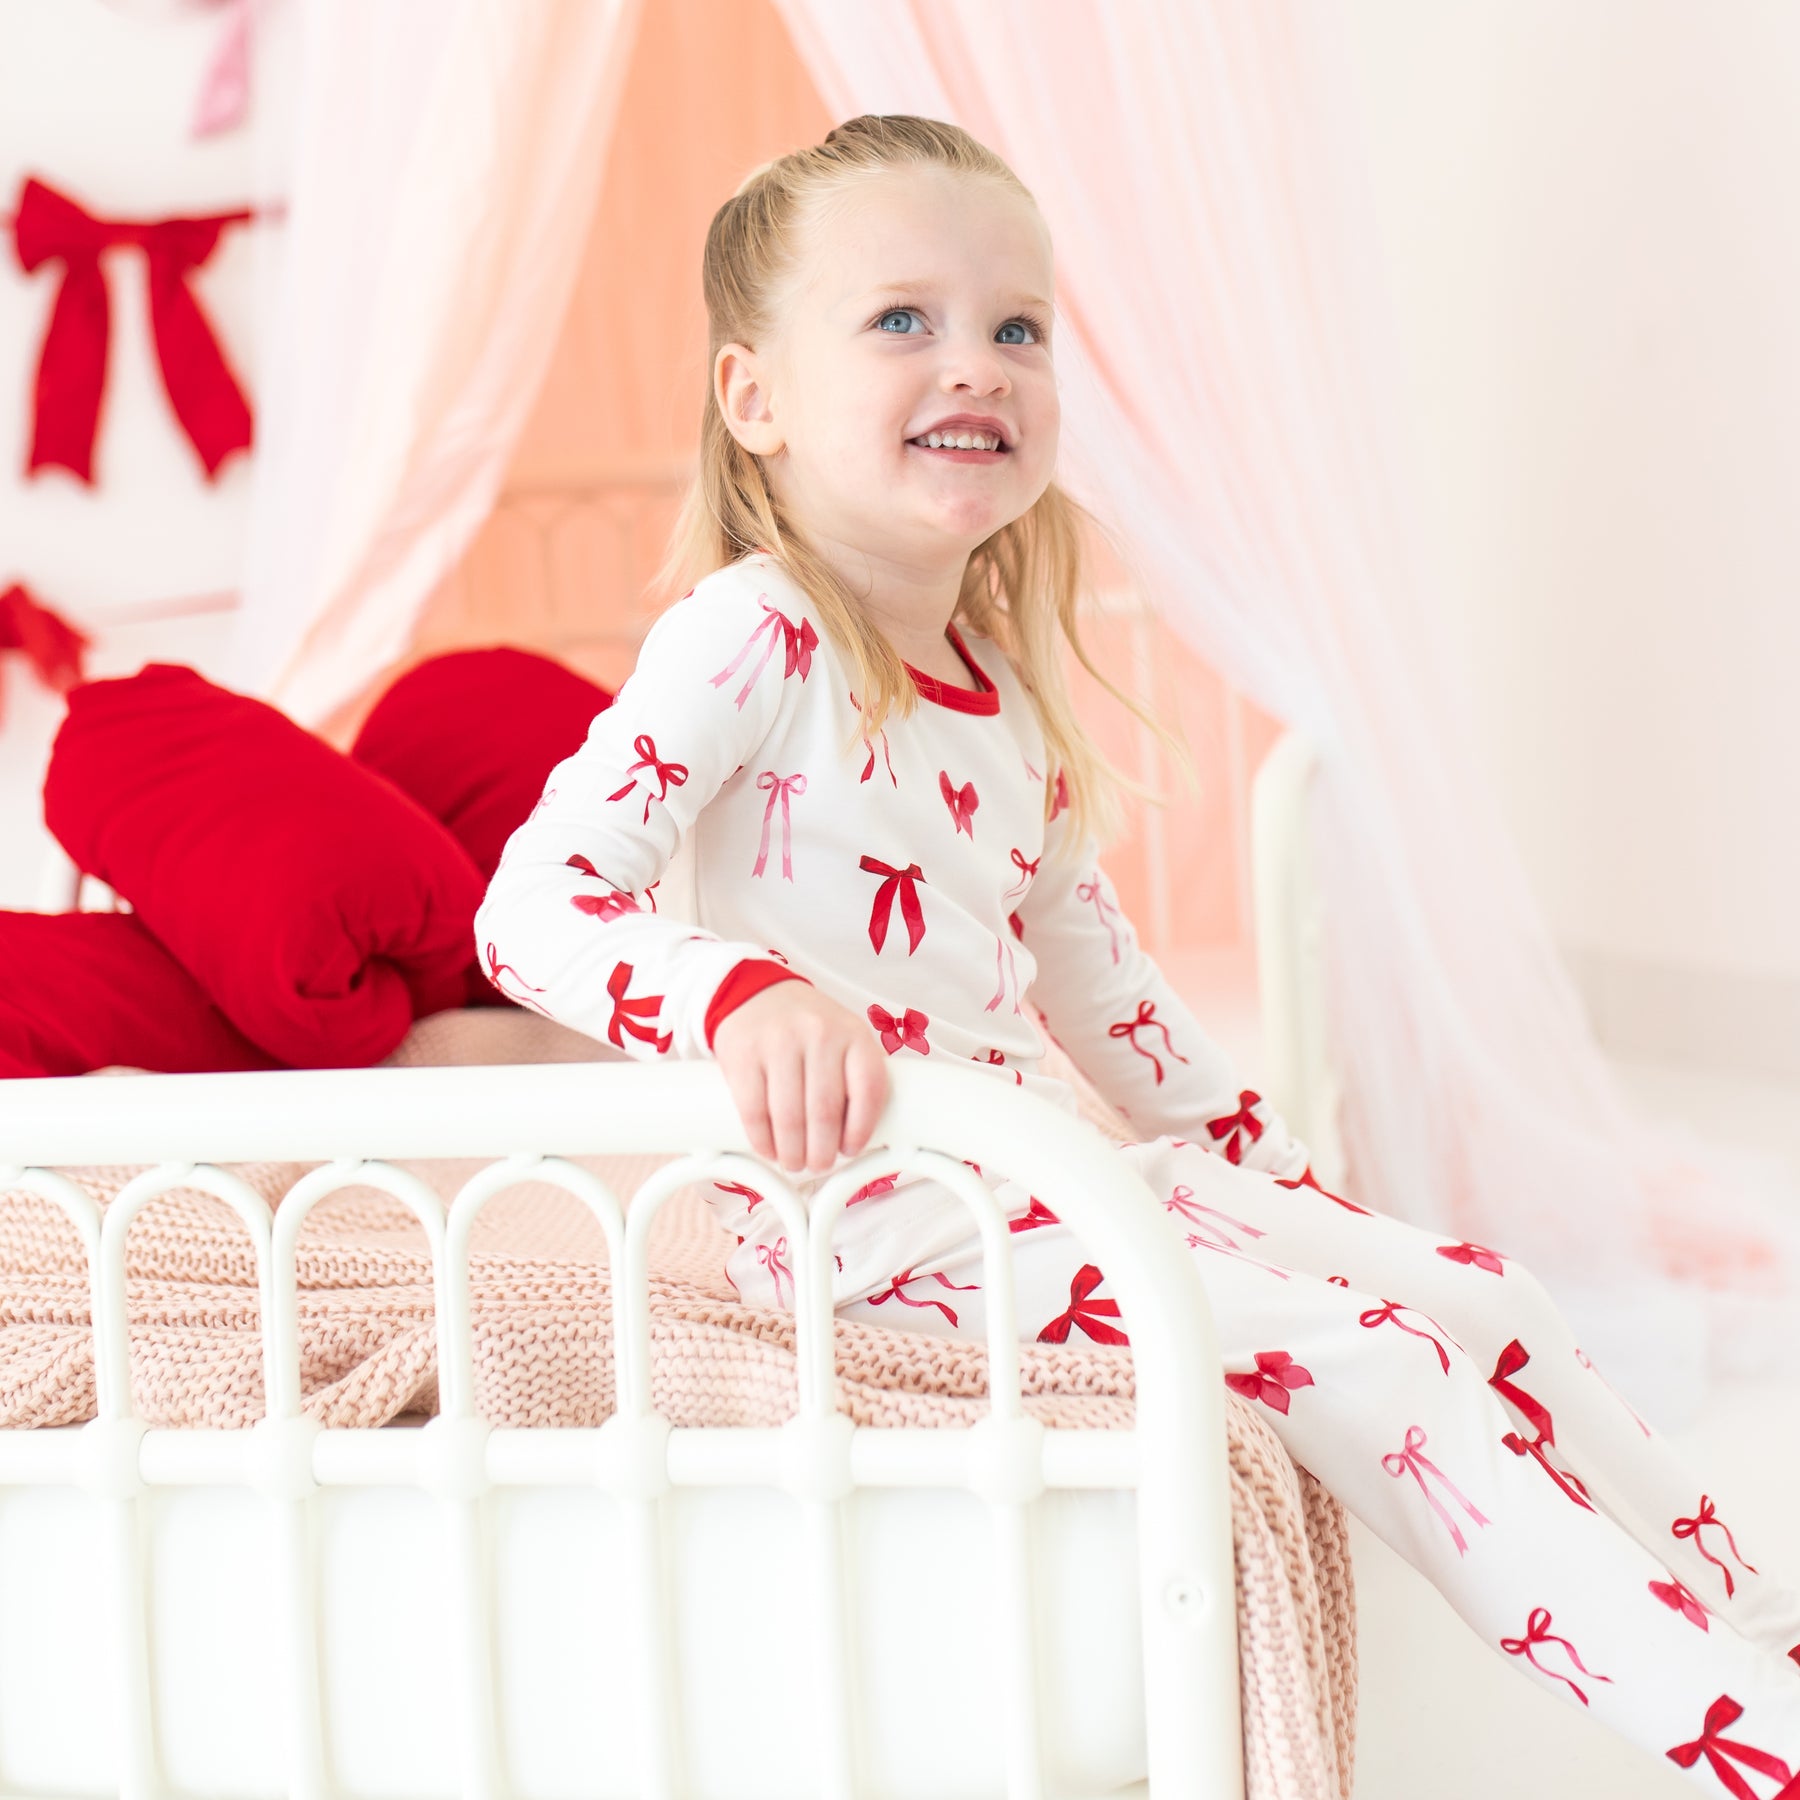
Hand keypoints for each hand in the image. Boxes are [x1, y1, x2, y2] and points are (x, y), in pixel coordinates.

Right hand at [712, 981, 890, 1173]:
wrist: (756, 993)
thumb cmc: (806, 1027)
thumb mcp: (843, 1037)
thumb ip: (854, 1075)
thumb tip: (859, 1135)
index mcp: (853, 1033)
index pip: (869, 1089)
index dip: (861, 1129)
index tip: (851, 1149)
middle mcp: (819, 1034)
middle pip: (825, 1111)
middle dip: (822, 1151)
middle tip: (818, 1165)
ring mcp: (779, 1042)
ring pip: (789, 1116)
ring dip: (792, 1152)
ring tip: (794, 1162)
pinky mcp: (744, 1054)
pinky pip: (753, 1109)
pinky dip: (762, 1140)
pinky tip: (768, 1149)